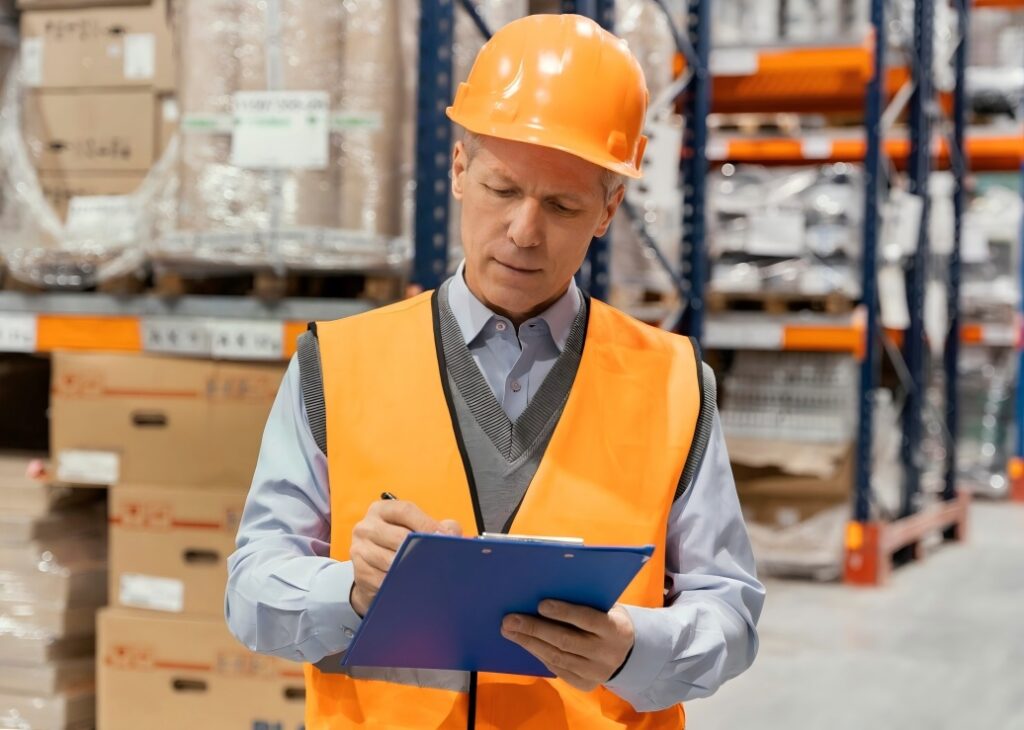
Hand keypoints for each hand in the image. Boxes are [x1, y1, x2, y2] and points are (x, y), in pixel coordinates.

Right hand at [349, 499, 461, 615]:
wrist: (373, 570)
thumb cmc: (399, 545)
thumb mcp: (415, 529)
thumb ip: (438, 526)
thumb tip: (453, 533)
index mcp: (381, 510)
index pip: (406, 511)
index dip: (427, 524)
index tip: (444, 537)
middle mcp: (366, 527)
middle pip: (399, 537)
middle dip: (423, 549)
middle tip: (441, 557)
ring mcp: (360, 550)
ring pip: (392, 561)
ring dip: (413, 568)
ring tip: (429, 572)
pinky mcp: (360, 572)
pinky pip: (385, 580)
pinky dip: (400, 583)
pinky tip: (412, 584)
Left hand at [501, 600, 634, 691]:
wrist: (627, 654)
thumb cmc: (608, 620)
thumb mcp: (607, 608)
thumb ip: (585, 602)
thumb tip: (546, 594)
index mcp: (615, 629)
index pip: (587, 619)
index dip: (564, 612)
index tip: (540, 604)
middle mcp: (606, 653)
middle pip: (566, 641)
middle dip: (535, 629)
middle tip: (510, 620)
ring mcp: (596, 672)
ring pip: (558, 658)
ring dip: (529, 643)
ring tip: (509, 631)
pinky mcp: (585, 684)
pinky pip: (557, 670)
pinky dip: (538, 655)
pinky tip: (524, 643)